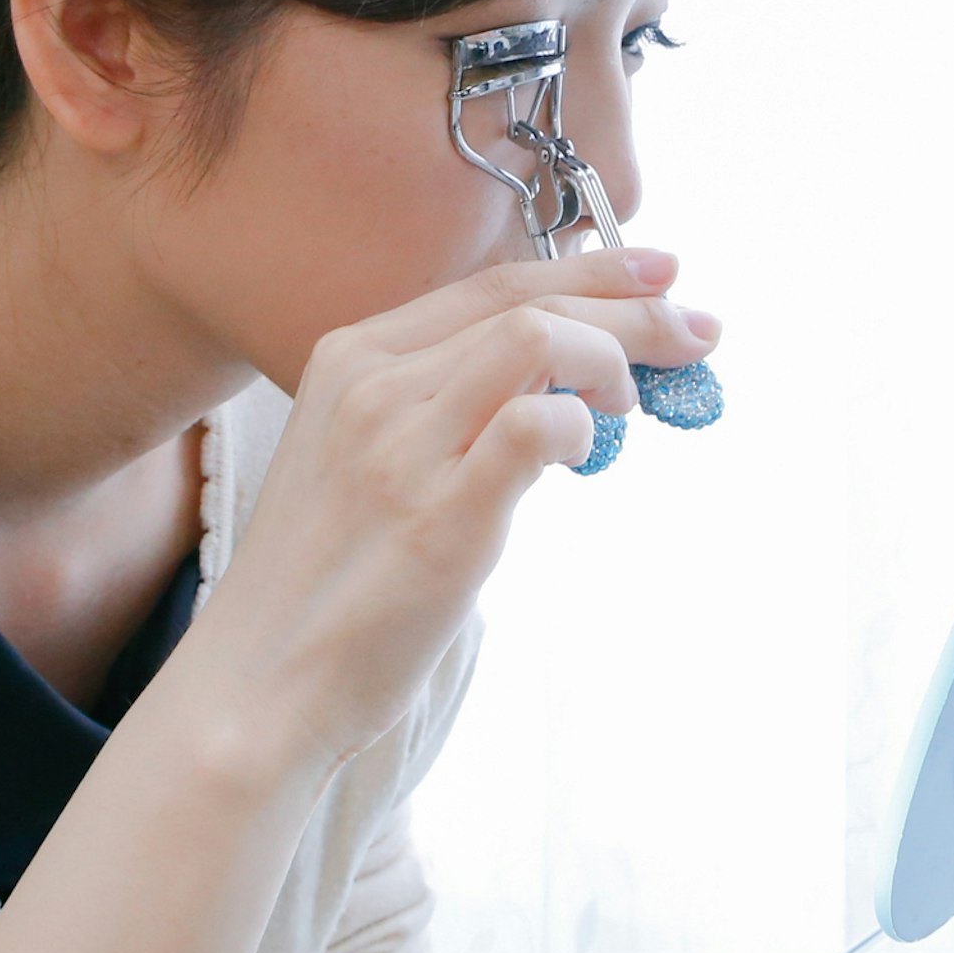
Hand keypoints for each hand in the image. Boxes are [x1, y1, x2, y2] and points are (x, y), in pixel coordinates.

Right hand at [181, 249, 717, 772]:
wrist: (259, 682)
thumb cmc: (323, 579)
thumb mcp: (358, 457)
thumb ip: (436, 406)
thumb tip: (551, 381)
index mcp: (351, 357)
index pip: (493, 283)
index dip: (589, 270)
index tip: (659, 275)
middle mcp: (373, 385)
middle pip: (530, 304)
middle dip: (632, 309)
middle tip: (695, 330)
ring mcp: (404, 447)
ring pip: (540, 341)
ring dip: (613, 361)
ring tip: (629, 409)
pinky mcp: (442, 515)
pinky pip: (541, 425)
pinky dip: (581, 429)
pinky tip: (582, 459)